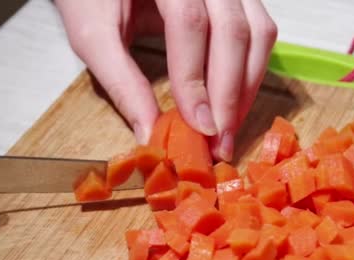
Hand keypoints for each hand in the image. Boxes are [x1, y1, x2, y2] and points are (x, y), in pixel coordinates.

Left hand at [55, 0, 276, 160]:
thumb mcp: (93, 35)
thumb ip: (121, 81)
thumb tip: (150, 134)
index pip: (189, 22)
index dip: (195, 77)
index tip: (198, 126)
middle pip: (233, 29)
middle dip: (228, 93)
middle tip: (219, 143)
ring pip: (258, 33)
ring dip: (246, 87)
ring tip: (227, 129)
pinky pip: (260, 32)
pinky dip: (250, 72)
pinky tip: (232, 103)